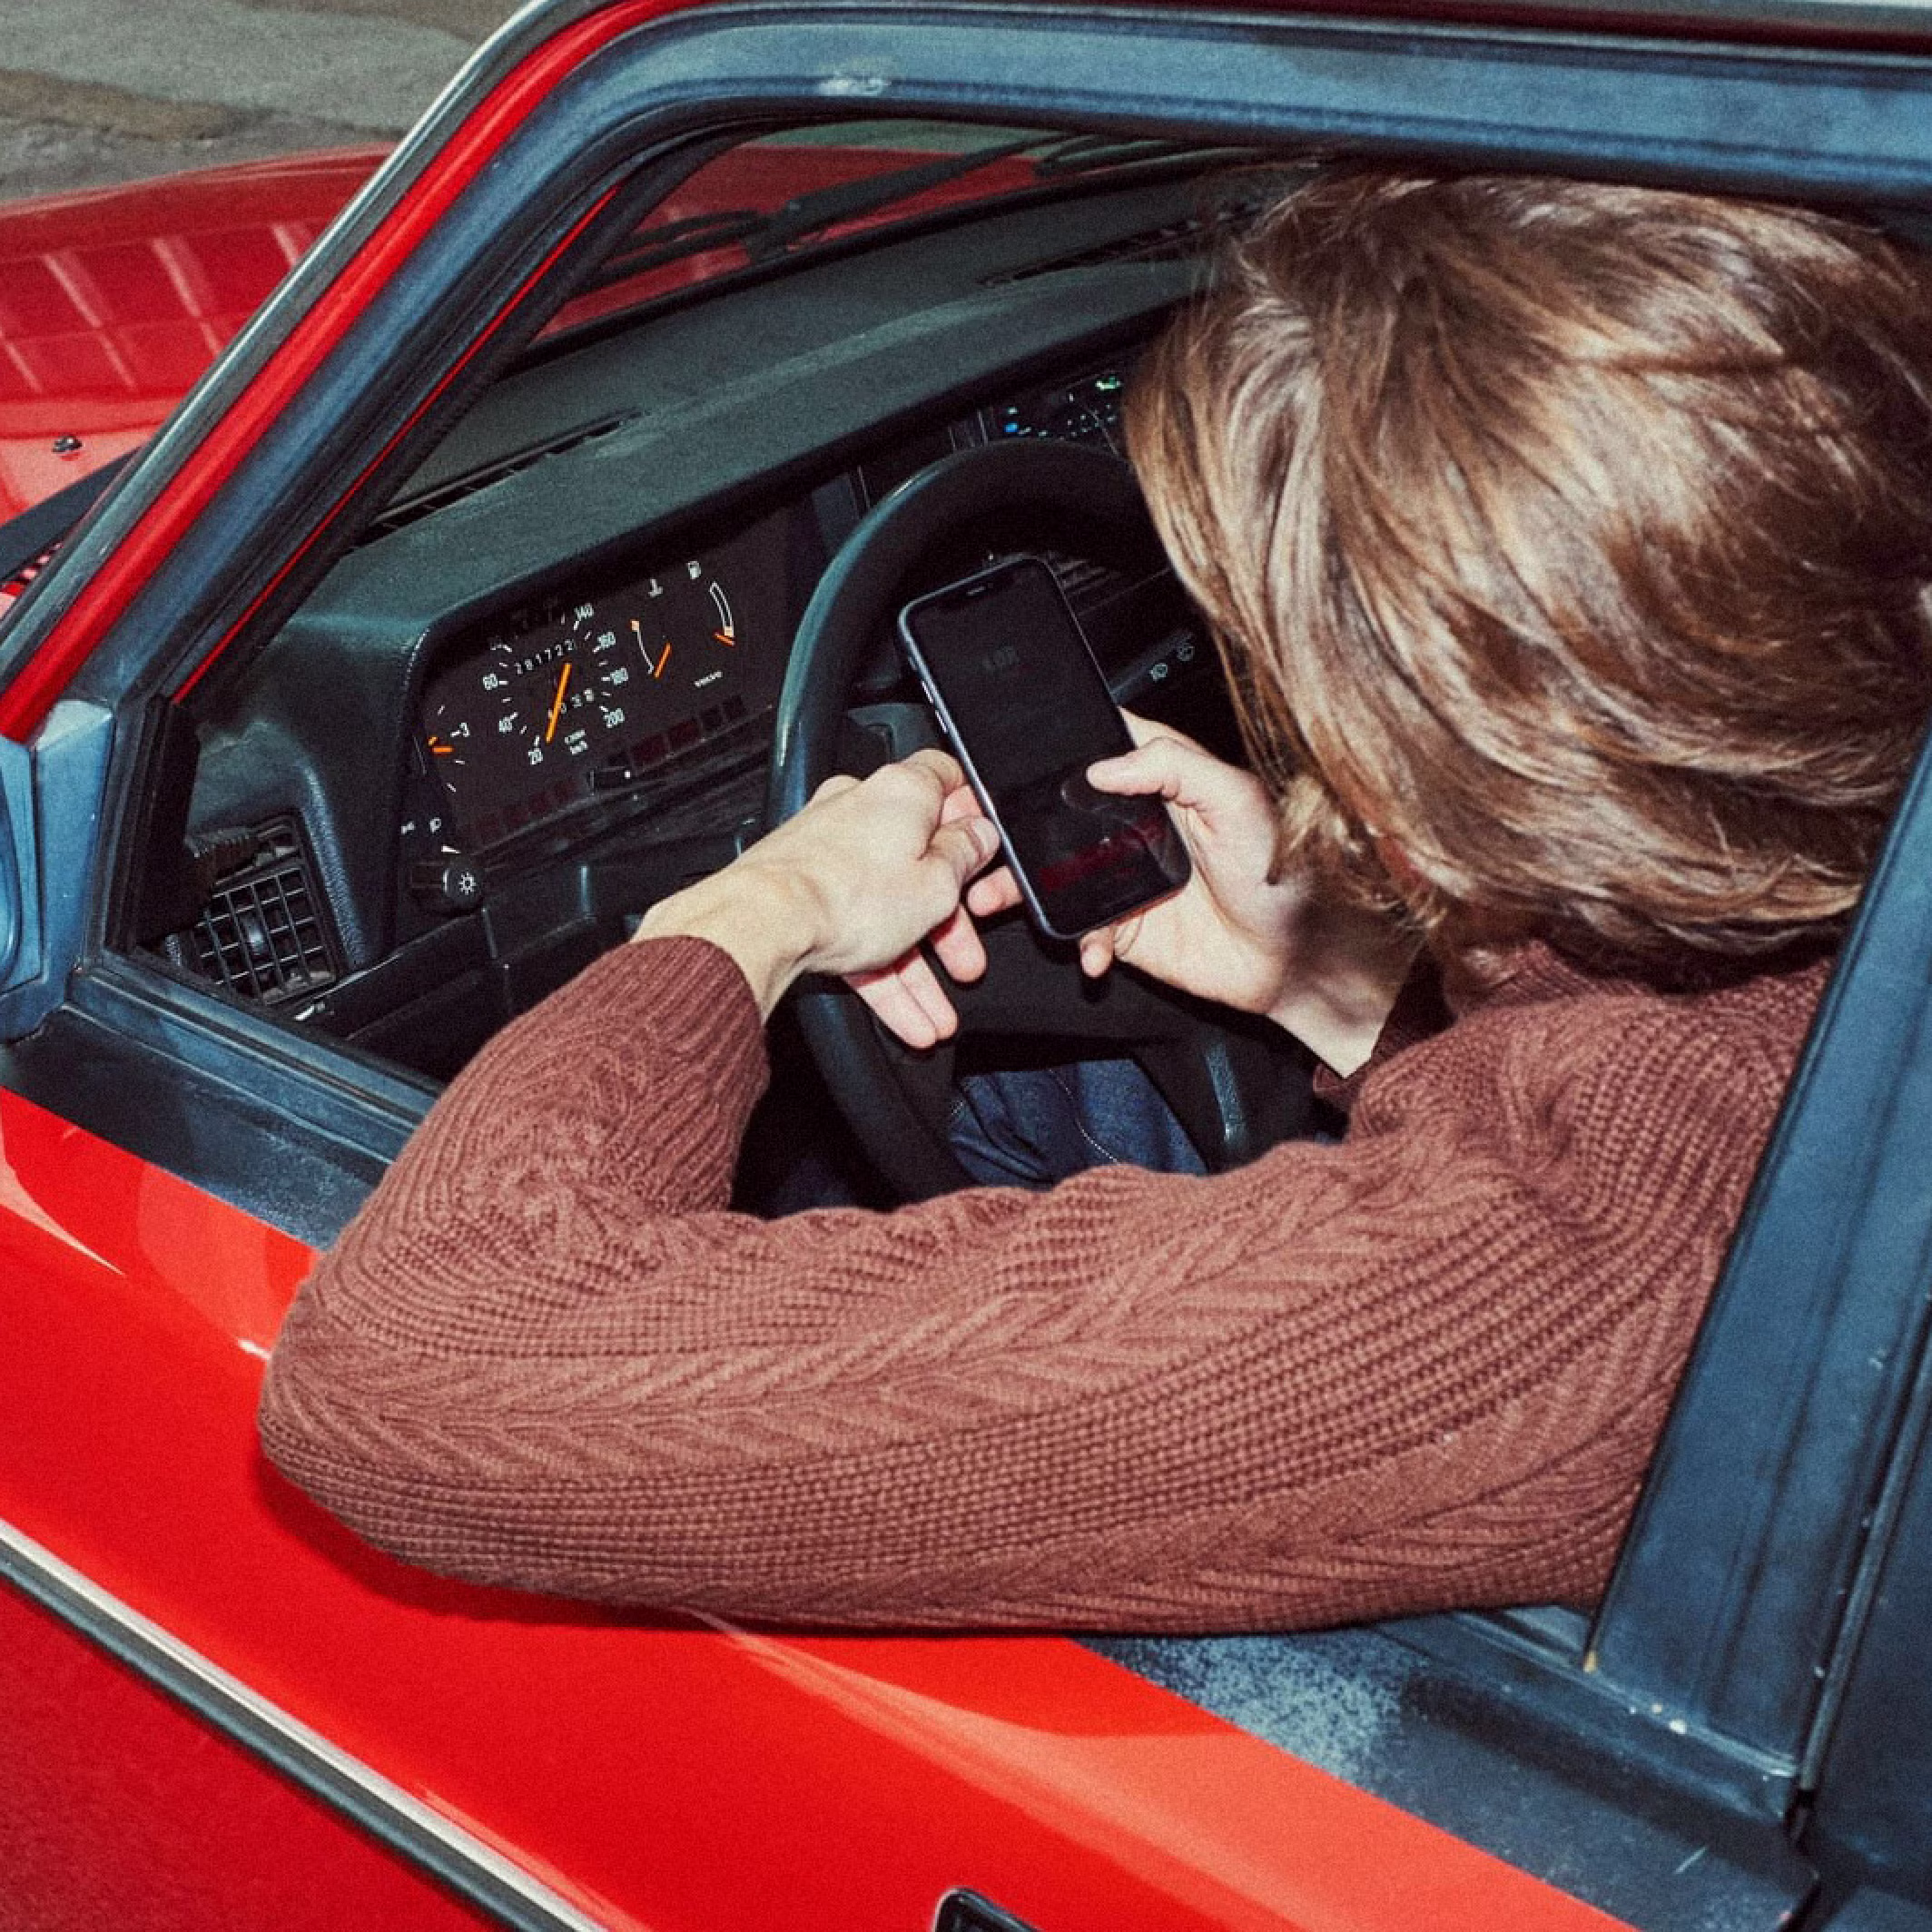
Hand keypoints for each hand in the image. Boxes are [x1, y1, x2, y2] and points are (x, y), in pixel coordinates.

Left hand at [633, 749, 1000, 1043]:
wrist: (763, 925)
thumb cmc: (845, 895)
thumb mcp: (937, 884)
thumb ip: (966, 857)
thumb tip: (981, 835)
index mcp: (901, 793)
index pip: (948, 782)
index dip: (974, 818)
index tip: (987, 856)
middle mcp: (861, 812)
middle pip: (921, 862)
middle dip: (950, 922)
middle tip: (967, 958)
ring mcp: (828, 851)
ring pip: (887, 909)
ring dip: (917, 966)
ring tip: (938, 1012)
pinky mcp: (805, 891)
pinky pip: (855, 932)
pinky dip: (882, 972)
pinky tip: (906, 1016)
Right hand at [967, 715, 1415, 1073]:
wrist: (1298, 963)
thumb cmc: (1286, 876)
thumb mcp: (1240, 802)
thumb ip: (1176, 767)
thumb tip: (1105, 764)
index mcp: (1163, 784)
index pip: (1102, 748)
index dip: (1059, 748)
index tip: (1017, 754)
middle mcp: (1136, 827)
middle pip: (1059, 813)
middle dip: (1015, 822)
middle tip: (981, 829)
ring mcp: (1125, 878)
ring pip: (1053, 873)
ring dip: (1018, 884)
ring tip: (991, 895)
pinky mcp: (1124, 928)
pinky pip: (1081, 932)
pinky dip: (1078, 943)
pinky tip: (1093, 951)